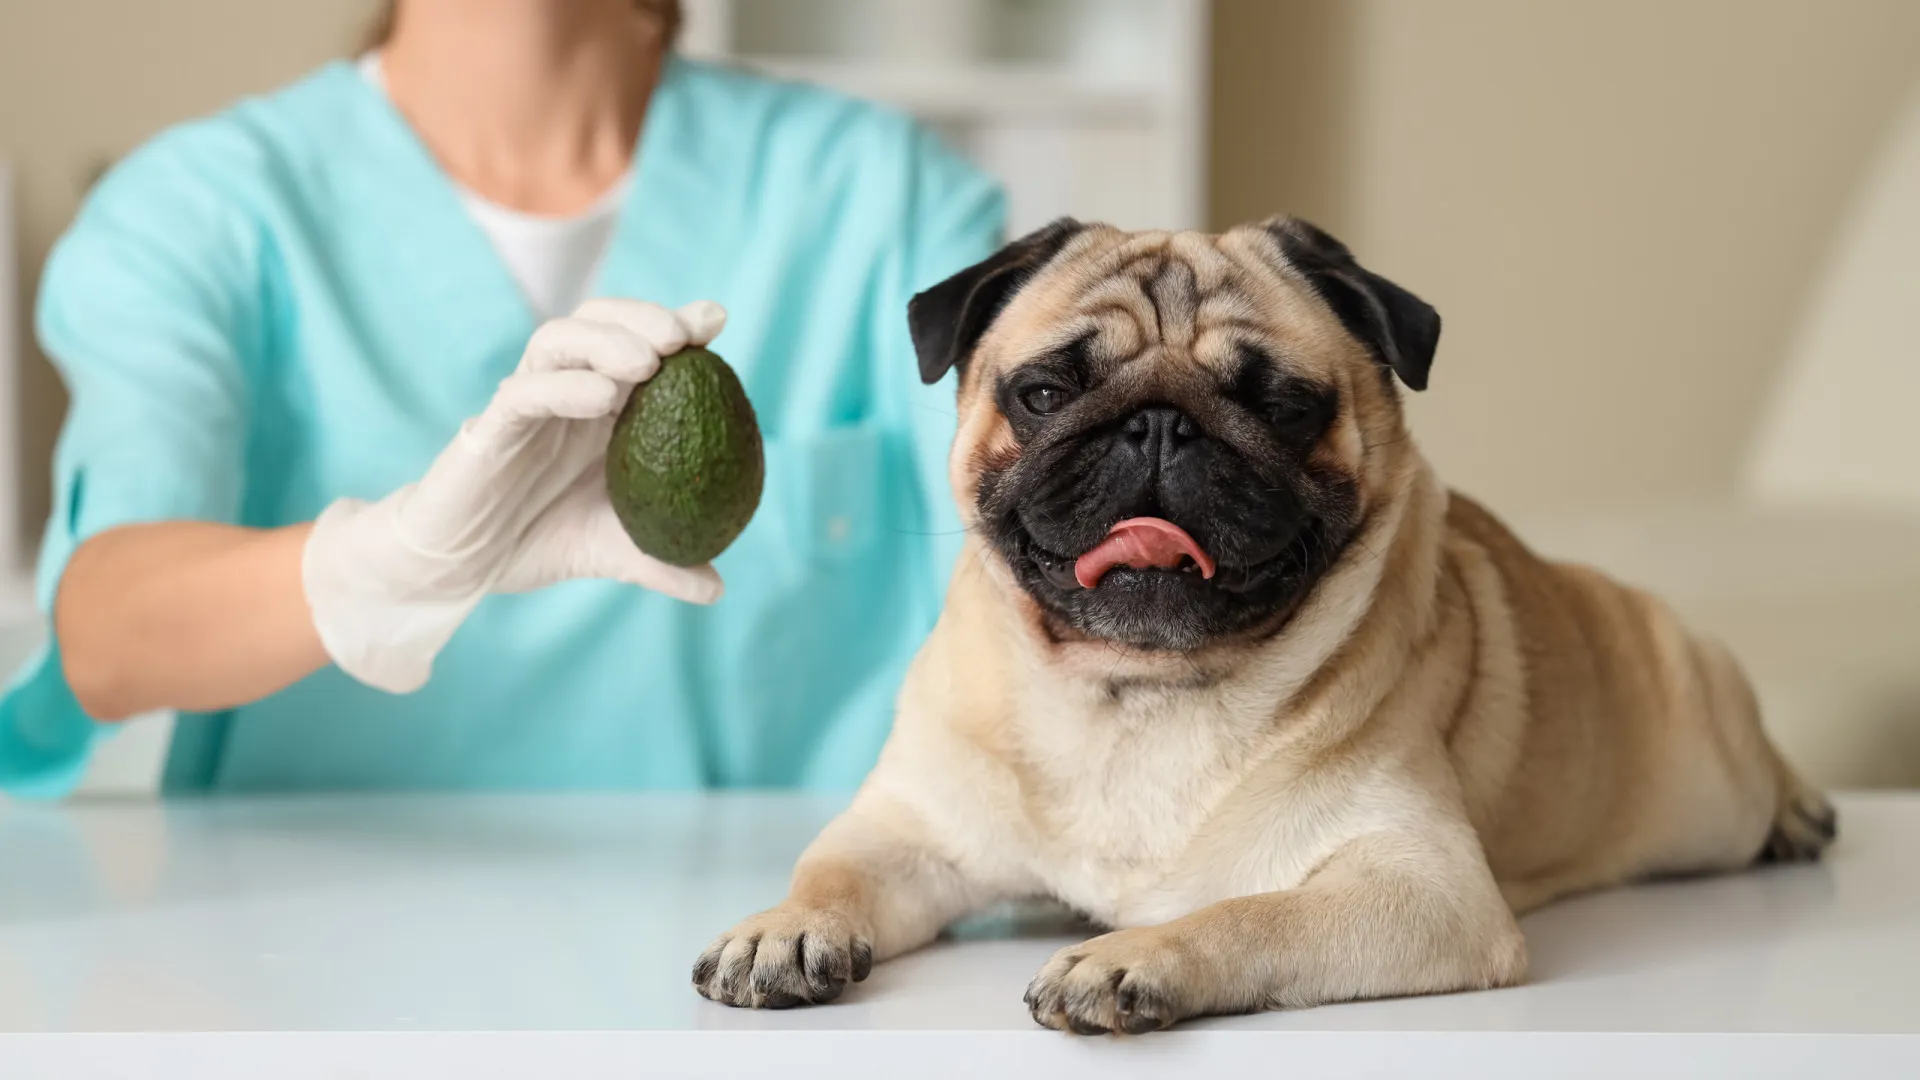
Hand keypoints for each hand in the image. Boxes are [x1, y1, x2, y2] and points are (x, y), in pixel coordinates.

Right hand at [303, 298, 727, 692]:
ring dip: (605, 341)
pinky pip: (523, 393)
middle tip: (683, 335)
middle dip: (642, 317)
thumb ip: (663, 564)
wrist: (461, 568)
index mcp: (603, 408)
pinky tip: (601, 397)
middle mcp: (566, 393)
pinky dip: (563, 386)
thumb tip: (718, 590)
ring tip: (647, 361)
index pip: (638, 344)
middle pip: (600, 322)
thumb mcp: (612, 553)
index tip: (715, 319)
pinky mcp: (489, 427)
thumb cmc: (536, 540)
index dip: (675, 324)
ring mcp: (527, 403)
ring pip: (558, 341)